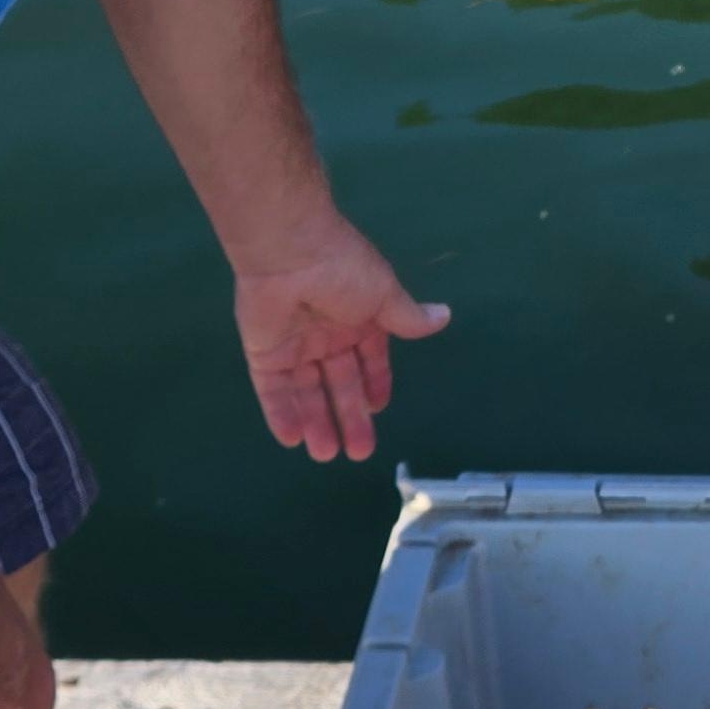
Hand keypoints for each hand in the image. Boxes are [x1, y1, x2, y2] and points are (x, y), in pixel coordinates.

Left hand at [236, 212, 448, 460]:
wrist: (291, 254)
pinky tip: (291, 440)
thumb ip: (408, 317)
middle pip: (340, 383)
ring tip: (326, 454)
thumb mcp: (385, 295)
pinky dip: (282, 414)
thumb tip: (444, 317)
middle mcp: (327, 334)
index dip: (374, 383)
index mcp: (358, 317)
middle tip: (359, 452)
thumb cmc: (345, 271)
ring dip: (317, 421)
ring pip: (307, 392)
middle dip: (349, 416)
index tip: (377, 408)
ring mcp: (294, 346)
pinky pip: (273, 390)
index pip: (369, 358)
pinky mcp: (264, 354)